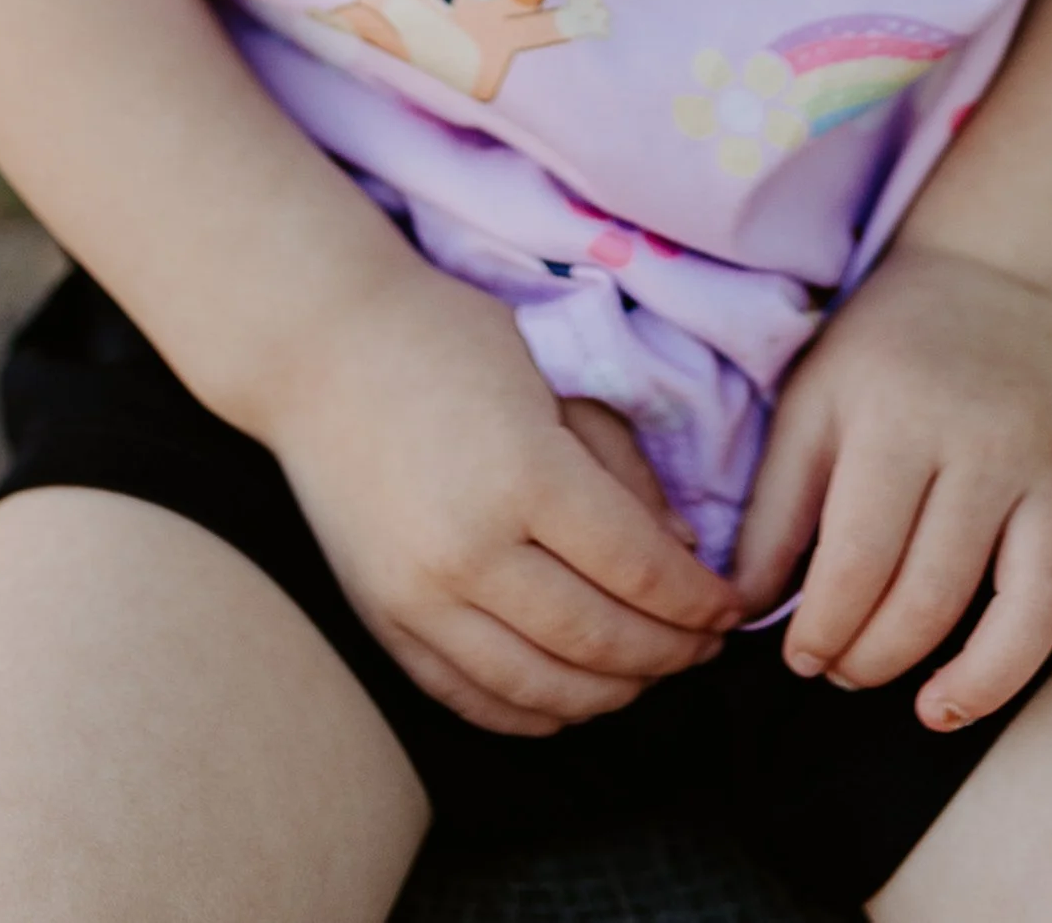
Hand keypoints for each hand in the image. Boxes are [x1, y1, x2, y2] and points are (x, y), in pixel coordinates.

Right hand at [265, 260, 737, 735]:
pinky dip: (535, 712)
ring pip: (540, 686)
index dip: (697, 601)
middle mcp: (468, 548)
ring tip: (651, 673)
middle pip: (598, 638)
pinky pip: (471, 698)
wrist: (320, 348)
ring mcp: (418, 596)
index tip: (731, 607)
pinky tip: (575, 696)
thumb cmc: (448, 340)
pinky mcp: (382, 621)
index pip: (638, 569)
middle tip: (705, 648)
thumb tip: (682, 555)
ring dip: (612, 693)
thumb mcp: (556, 378)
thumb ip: (623, 471)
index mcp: (523, 474)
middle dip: (670, 653)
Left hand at [731, 242, 1051, 728]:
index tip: (802, 657)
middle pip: (937, 594)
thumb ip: (774, 512)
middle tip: (847, 671)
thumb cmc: (884, 350)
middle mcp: (987, 442)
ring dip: (985, 678)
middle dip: (879, 658)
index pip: (859, 560)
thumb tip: (744, 615)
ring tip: (936, 710)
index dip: (823, 629)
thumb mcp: (809, 404)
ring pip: (1036, 599)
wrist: (986, 277)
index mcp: (901, 418)